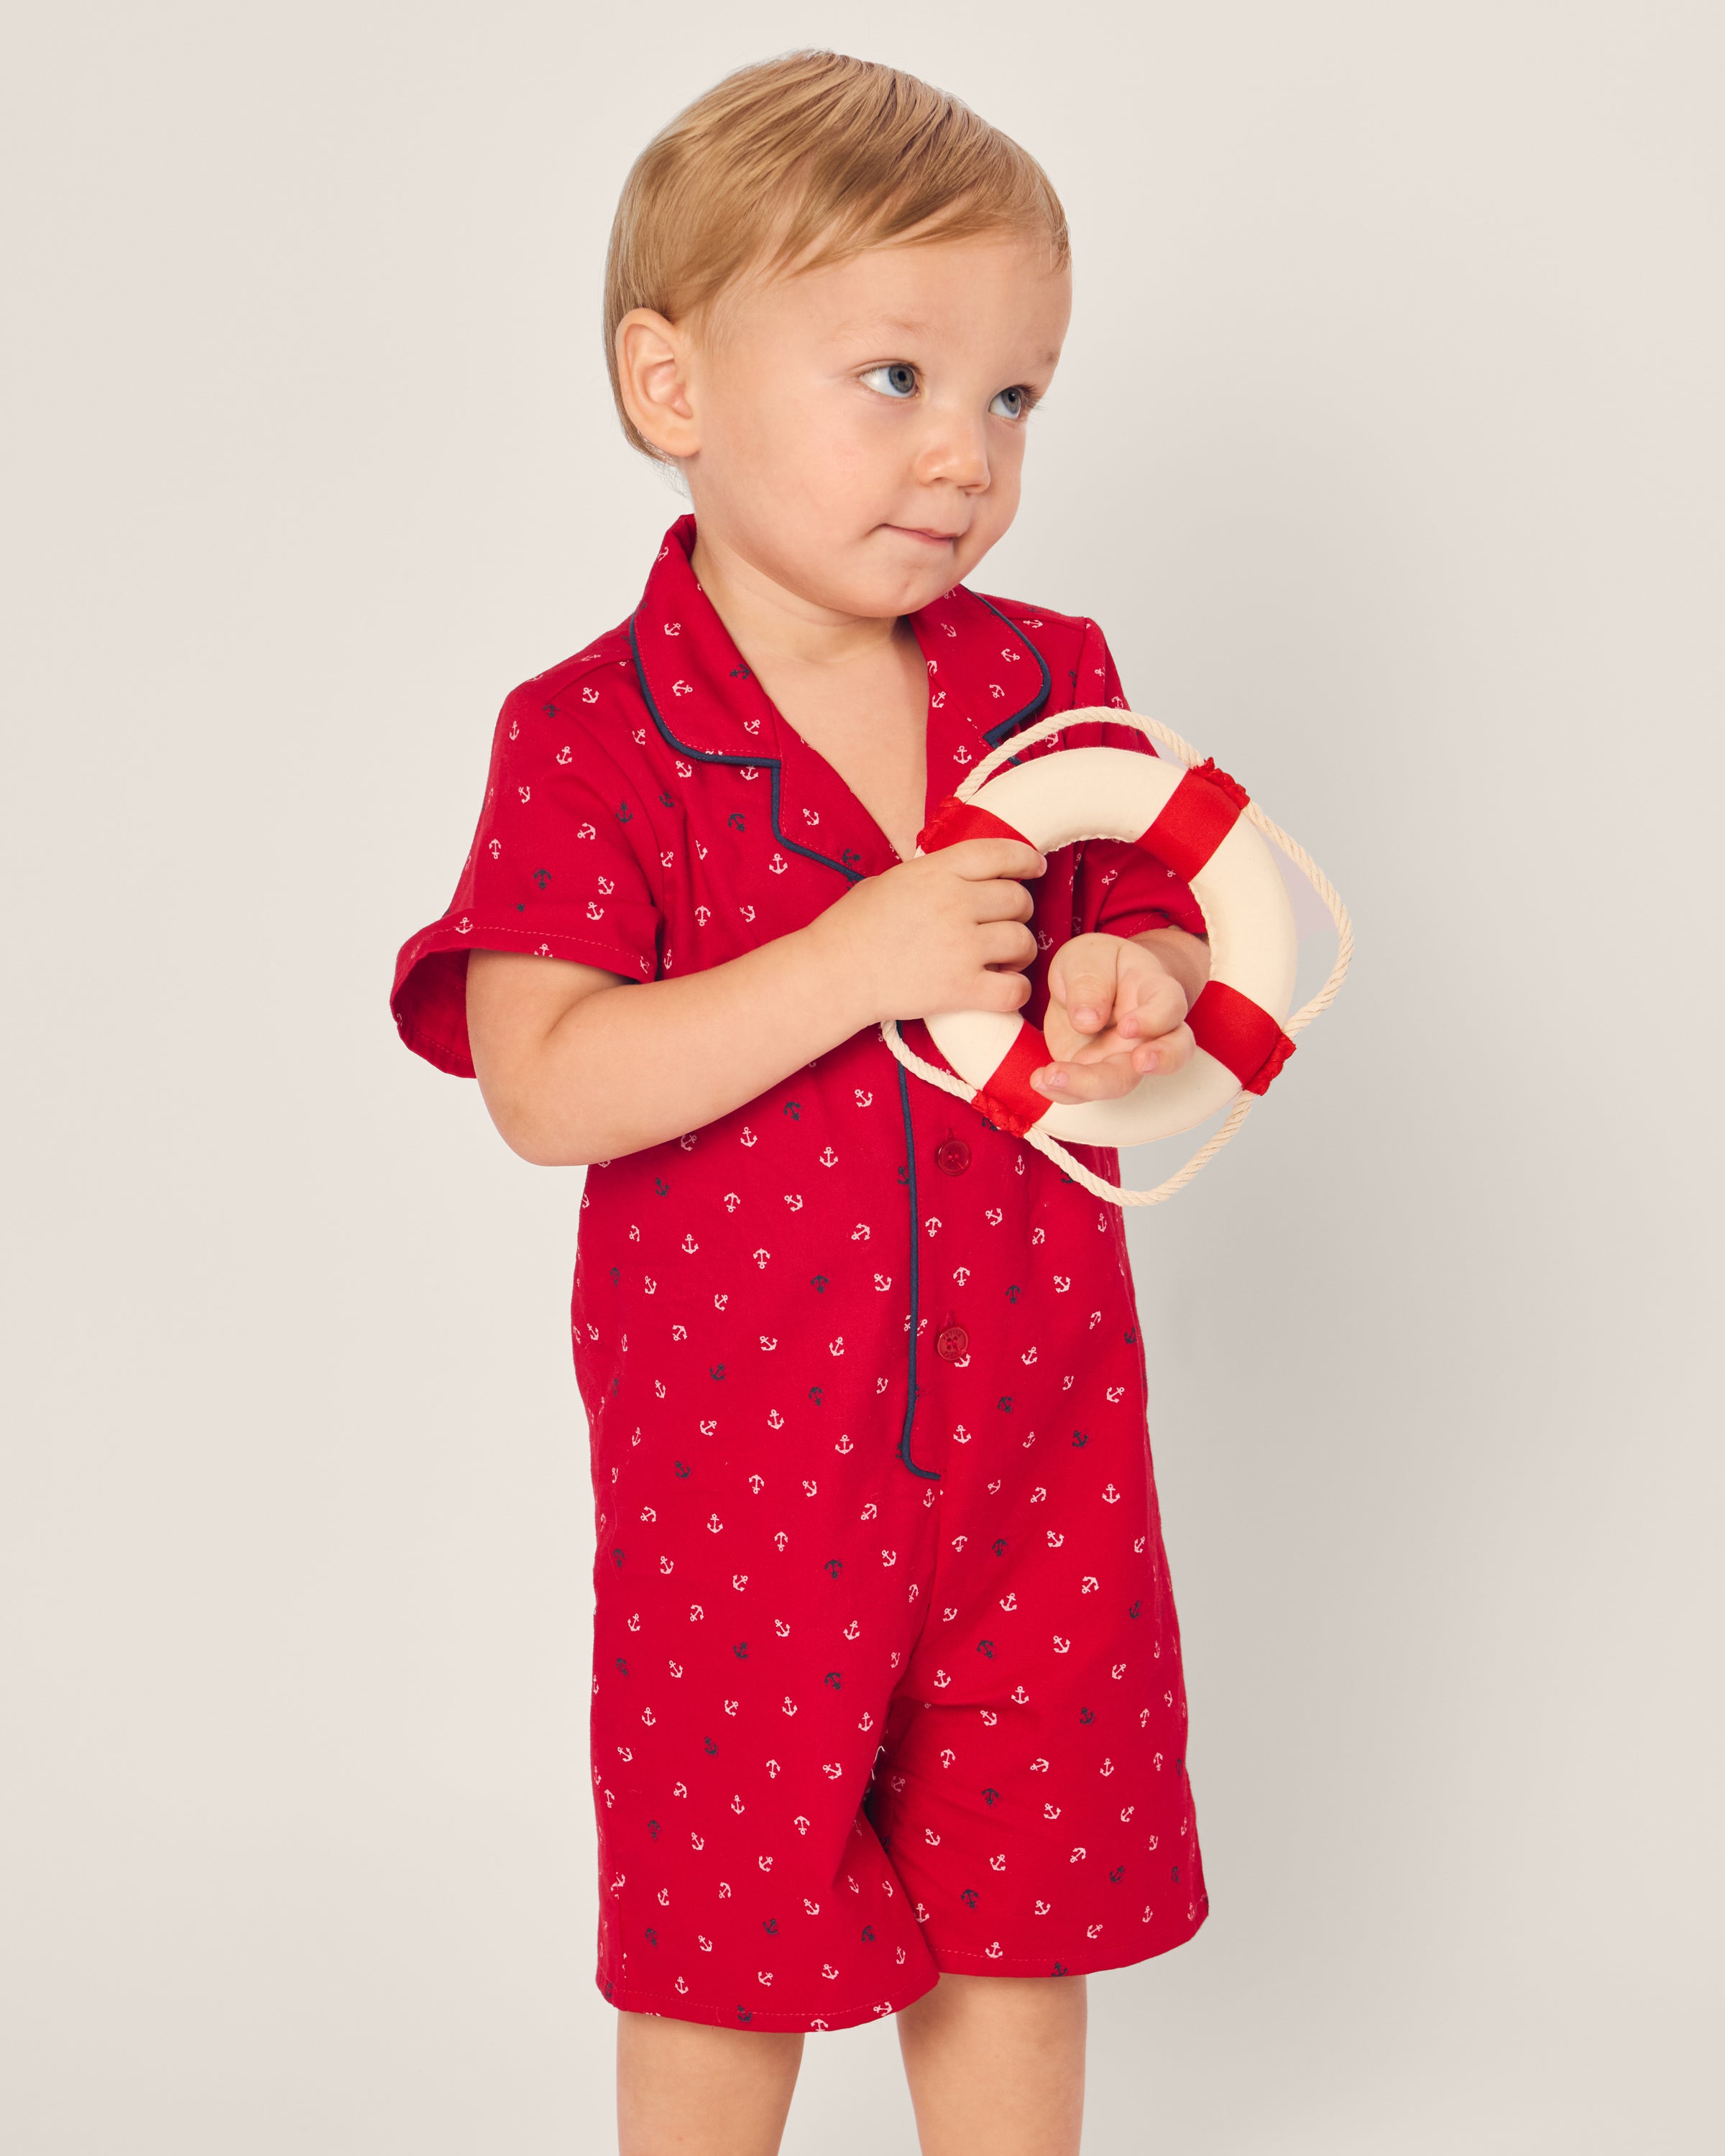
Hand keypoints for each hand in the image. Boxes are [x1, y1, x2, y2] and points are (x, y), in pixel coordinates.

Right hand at [815, 837, 1045, 1025]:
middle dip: (1018, 910)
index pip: (1000, 853)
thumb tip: (966, 875)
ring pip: (1022, 941)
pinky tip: (1004, 987)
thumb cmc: (853, 926)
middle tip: (1005, 922)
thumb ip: (934, 874)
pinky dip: (1017, 989)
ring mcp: (961, 947)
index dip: (1025, 859)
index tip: (1033, 867)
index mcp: (937, 871)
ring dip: (1020, 950)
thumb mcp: (893, 879)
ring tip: (1004, 957)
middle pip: (1018, 899)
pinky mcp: (961, 989)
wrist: (834, 973)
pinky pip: (1015, 989)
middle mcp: (955, 903)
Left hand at [1034, 932, 1195, 1101]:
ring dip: (1090, 1084)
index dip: (1156, 1019)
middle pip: (1171, 1052)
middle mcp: (1151, 1030)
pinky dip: (1063, 1090)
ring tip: (1051, 1076)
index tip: (1129, 1025)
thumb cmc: (1095, 964)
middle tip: (1140, 1063)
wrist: (1082, 983)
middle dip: (1160, 1061)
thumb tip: (1087, 1020)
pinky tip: (1039, 1079)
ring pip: (1124, 1080)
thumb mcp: (1086, 957)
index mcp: (1155, 991)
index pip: (1170, 1006)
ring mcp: (1126, 1055)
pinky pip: (1086, 1090)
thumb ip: (1088, 982)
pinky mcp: (1098, 1071)